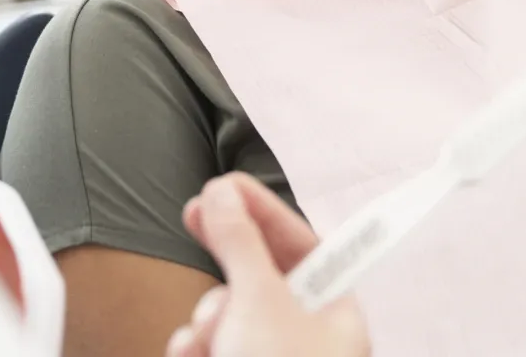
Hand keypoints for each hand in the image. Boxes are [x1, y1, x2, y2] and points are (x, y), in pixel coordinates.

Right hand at [166, 175, 368, 356]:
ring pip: (230, 313)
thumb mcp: (260, 301)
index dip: (265, 210)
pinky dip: (195, 345)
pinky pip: (212, 344)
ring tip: (207, 330)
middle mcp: (309, 338)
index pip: (303, 245)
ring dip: (208, 315)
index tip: (226, 184)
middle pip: (261, 276)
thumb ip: (241, 243)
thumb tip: (222, 191)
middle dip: (227, 255)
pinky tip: (189, 352)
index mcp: (336, 315)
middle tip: (194, 213)